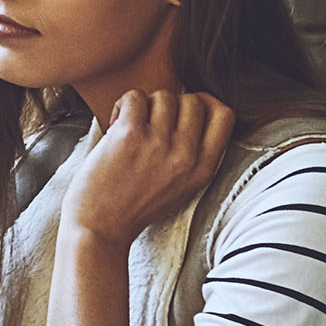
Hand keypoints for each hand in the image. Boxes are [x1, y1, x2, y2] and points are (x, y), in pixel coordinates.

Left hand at [66, 88, 233, 251]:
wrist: (100, 229)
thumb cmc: (133, 207)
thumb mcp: (181, 187)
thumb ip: (192, 156)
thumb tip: (188, 113)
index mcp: (203, 169)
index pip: (225, 116)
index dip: (206, 103)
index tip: (186, 109)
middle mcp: (187, 155)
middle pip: (194, 100)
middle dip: (171, 103)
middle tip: (150, 121)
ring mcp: (159, 144)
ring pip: (164, 95)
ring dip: (145, 104)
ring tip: (130, 125)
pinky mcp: (130, 136)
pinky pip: (133, 97)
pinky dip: (121, 105)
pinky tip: (115, 124)